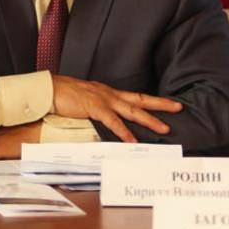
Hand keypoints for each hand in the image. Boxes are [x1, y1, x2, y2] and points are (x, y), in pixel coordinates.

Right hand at [51, 75, 181, 141]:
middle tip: (178, 107)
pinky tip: (132, 140)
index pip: (134, 97)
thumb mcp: (85, 101)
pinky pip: (112, 121)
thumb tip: (106, 121)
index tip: (167, 104)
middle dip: (161, 104)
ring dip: (149, 119)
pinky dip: (124, 131)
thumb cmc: (64, 95)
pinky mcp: (94, 107)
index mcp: (108, 93)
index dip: (151, 101)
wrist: (49, 89)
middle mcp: (109, 94)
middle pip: (140, 99)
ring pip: (132, 109)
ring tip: (164, 128)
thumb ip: (97, 110)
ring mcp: (103, 99)